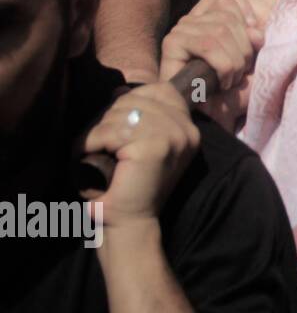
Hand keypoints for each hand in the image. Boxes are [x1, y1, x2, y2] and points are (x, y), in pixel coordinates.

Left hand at [82, 82, 200, 229]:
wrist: (130, 222)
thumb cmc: (131, 185)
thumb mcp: (142, 144)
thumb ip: (140, 117)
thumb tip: (119, 91)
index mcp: (190, 128)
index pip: (161, 90)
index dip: (133, 102)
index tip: (119, 127)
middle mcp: (187, 129)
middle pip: (136, 99)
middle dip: (110, 118)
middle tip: (102, 144)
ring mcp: (174, 136)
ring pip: (120, 114)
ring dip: (97, 132)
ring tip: (94, 150)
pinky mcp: (155, 147)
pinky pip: (111, 131)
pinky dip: (91, 142)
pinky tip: (90, 156)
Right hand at [159, 0, 273, 131]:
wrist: (218, 119)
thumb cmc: (239, 89)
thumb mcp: (256, 54)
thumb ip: (256, 31)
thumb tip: (255, 28)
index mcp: (215, 14)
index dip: (248, 13)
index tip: (256, 42)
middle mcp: (196, 17)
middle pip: (228, 9)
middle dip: (244, 46)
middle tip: (241, 71)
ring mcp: (182, 28)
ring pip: (220, 29)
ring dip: (235, 61)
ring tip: (232, 79)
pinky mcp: (172, 43)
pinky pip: (208, 44)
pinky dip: (224, 66)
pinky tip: (222, 83)